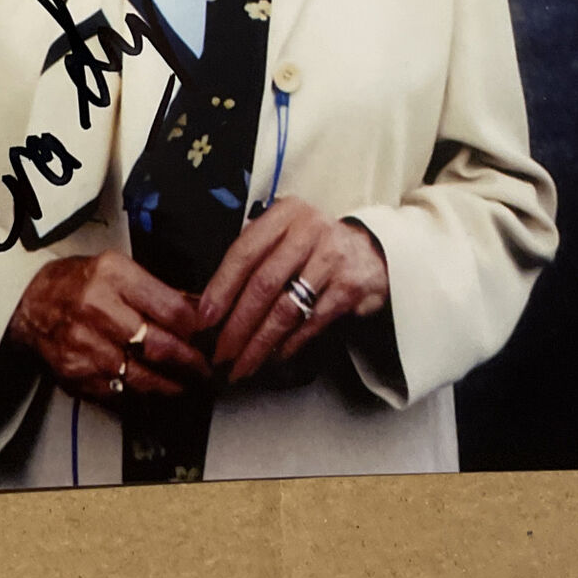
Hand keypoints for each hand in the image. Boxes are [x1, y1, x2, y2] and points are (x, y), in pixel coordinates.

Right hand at [7, 251, 211, 401]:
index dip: (196, 327)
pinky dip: (141, 396)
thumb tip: (199, 310)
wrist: (30, 303)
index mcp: (113, 276)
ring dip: (171, 386)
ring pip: (142, 376)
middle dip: (190, 362)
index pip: (170, 308)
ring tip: (186, 385)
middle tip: (205, 368)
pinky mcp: (77, 374)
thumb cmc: (77, 283)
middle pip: (158, 345)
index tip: (207, 335)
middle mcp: (98, 309)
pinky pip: (119, 393)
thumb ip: (159, 291)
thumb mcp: (118, 269)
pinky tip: (154, 392)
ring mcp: (85, 346)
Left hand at [197, 197, 388, 384]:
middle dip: (237, 324)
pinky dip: (289, 343)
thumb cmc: (314, 246)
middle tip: (221, 352)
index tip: (204, 318)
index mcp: (284, 214)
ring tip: (243, 364)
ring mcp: (332, 257)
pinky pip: (312, 321)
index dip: (221, 288)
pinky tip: (274, 356)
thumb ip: (255, 256)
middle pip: (263, 283)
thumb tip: (212, 303)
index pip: (244, 252)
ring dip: (260, 342)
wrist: (372, 251)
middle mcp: (308, 230)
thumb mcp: (285, 234)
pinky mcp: (349, 286)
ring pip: (286, 308)